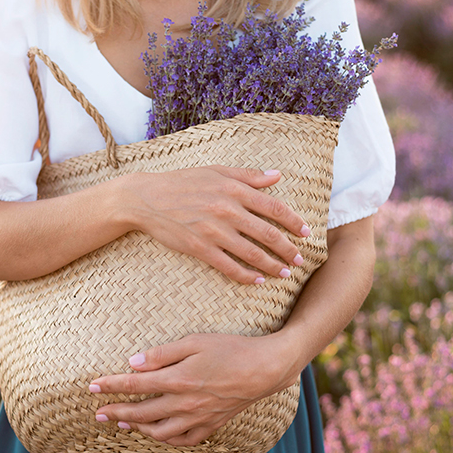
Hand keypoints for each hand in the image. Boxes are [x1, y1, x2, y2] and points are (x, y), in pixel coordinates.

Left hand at [87, 333, 302, 446]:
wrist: (265, 368)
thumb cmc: (230, 348)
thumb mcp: (194, 341)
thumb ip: (162, 354)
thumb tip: (133, 363)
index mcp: (178, 380)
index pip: (135, 385)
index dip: (111, 386)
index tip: (92, 387)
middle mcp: (185, 404)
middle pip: (142, 413)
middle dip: (116, 412)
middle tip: (99, 413)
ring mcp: (198, 418)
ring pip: (159, 432)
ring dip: (137, 429)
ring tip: (122, 423)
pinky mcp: (211, 425)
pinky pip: (183, 441)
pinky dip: (165, 439)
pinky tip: (157, 433)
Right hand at [120, 166, 311, 284]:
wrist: (146, 198)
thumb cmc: (182, 182)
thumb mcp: (216, 171)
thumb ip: (248, 175)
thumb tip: (277, 175)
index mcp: (234, 189)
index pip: (273, 207)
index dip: (293, 221)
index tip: (306, 233)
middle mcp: (227, 210)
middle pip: (267, 234)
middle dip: (287, 249)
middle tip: (299, 259)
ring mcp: (213, 231)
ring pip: (252, 253)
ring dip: (272, 265)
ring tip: (284, 273)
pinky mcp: (200, 248)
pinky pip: (229, 266)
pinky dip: (246, 276)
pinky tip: (258, 281)